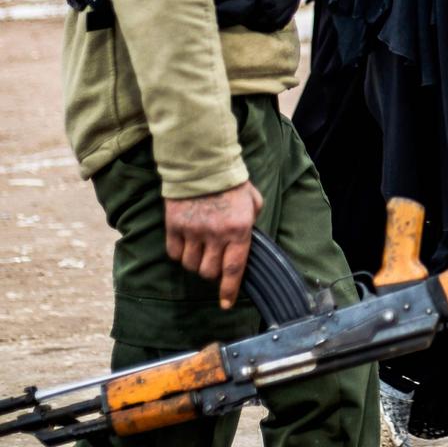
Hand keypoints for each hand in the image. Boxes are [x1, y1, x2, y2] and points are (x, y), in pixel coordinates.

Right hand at [165, 181, 263, 308]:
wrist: (202, 163)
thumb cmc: (231, 182)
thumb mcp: (252, 200)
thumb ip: (252, 221)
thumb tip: (246, 239)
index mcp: (239, 229)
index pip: (234, 269)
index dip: (229, 290)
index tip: (225, 304)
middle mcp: (216, 234)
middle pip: (209, 272)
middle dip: (211, 272)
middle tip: (213, 259)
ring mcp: (193, 231)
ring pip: (191, 265)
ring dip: (195, 262)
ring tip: (199, 247)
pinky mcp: (174, 226)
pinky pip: (174, 253)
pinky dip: (179, 253)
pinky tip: (185, 242)